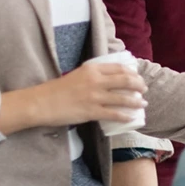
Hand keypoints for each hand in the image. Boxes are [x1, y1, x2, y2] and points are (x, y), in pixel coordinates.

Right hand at [0, 63, 146, 134]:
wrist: (40, 103)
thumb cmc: (56, 90)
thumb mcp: (77, 75)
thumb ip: (93, 76)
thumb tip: (108, 81)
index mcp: (92, 69)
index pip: (119, 68)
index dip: (132, 72)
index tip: (137, 76)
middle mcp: (96, 81)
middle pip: (125, 80)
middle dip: (139, 85)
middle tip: (144, 89)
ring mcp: (94, 96)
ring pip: (123, 98)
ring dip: (136, 101)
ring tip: (143, 104)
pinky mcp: (91, 111)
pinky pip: (114, 114)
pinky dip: (125, 115)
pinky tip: (131, 117)